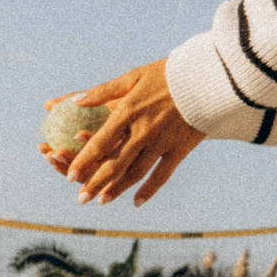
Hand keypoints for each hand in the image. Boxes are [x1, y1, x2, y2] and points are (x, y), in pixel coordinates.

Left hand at [37, 60, 204, 205]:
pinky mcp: (180, 149)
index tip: (69, 174)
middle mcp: (143, 130)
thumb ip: (104, 91)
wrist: (207, 78)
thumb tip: (76, 102)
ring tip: (101, 201)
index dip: (83, 160)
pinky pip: (163, 174)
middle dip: (95, 182)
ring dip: (117, 189)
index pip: (100, 142)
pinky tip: (136, 202)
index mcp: (128, 111)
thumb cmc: (167, 75)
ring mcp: (162, 142)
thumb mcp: (133, 77)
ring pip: (135, 172)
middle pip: (114, 163)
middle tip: (80, 198)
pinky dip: (149, 190)